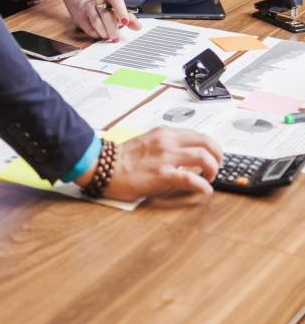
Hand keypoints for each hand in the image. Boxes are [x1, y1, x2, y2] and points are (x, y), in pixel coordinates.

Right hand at [66, 0, 140, 40]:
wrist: (86, 5)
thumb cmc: (107, 9)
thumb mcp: (119, 11)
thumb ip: (130, 18)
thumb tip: (139, 27)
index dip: (121, 10)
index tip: (125, 22)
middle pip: (105, 14)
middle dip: (112, 28)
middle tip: (117, 37)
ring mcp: (88, 7)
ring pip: (96, 21)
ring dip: (104, 32)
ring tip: (110, 37)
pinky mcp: (80, 16)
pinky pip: (89, 28)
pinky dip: (96, 34)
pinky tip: (101, 36)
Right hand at [77, 129, 222, 200]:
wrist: (104, 166)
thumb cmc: (123, 158)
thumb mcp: (149, 142)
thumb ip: (168, 146)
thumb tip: (185, 160)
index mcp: (165, 133)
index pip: (199, 135)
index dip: (211, 147)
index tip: (213, 156)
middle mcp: (168, 141)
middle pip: (206, 142)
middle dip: (218, 156)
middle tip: (217, 167)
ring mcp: (166, 157)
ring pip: (203, 156)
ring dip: (213, 169)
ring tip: (210, 178)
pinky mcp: (162, 174)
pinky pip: (191, 178)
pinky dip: (203, 186)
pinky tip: (205, 191)